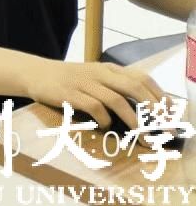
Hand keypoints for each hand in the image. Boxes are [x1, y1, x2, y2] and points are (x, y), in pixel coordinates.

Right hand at [22, 57, 165, 129]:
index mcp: (108, 68)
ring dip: (134, 122)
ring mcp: (84, 82)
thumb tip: (147, 106)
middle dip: (154, 110)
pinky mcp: (69, 93)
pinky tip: (105, 126)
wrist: (34, 73)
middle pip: (134, 87)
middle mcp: (99, 72)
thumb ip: (116, 85)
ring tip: (143, 137)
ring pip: (117, 100)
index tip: (171, 115)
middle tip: (165, 130)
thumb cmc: (69, 79)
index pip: (142, 77)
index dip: (160, 96)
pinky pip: (94, 107)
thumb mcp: (94, 77)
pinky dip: (104, 119)